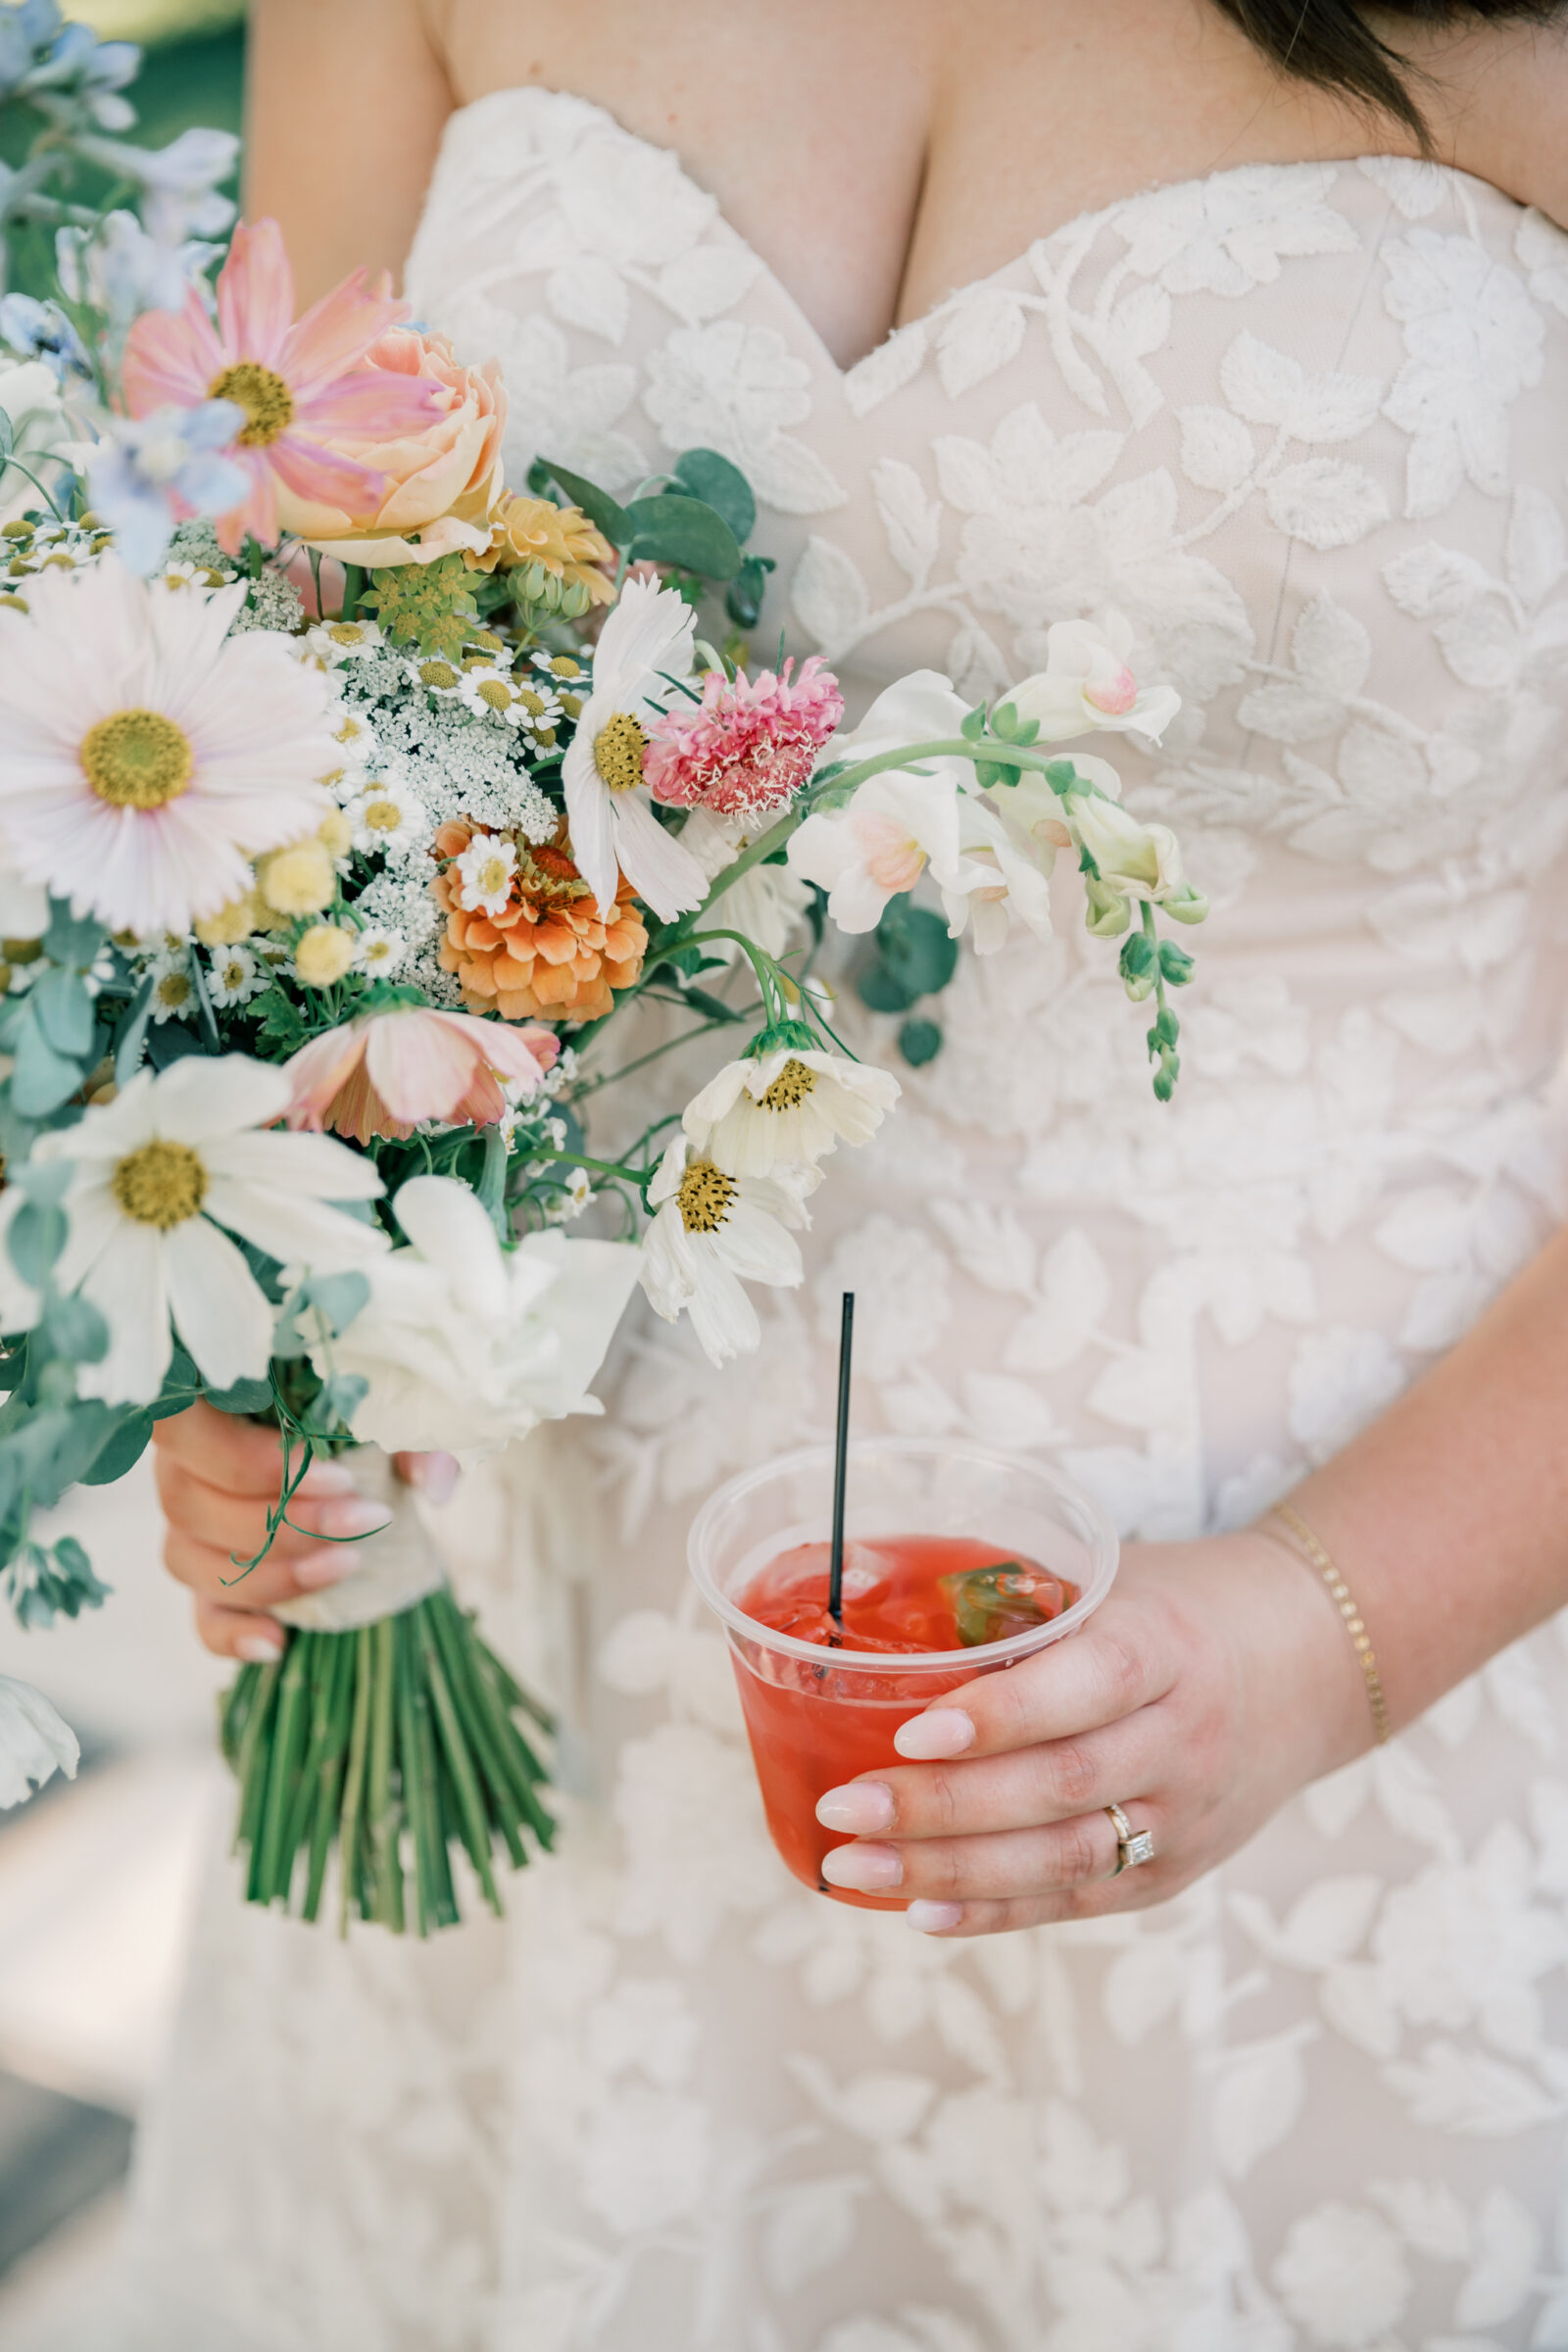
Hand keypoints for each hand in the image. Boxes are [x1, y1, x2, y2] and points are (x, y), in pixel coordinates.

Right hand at [151, 1400, 457, 1662]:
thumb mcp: (395, 1419)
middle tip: (364, 1521)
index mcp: (213, 1405)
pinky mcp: (211, 1580)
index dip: (256, 1462)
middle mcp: (184, 1464)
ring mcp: (190, 1527)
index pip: (189, 1429)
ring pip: (189, 1558)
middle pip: (189, 1502)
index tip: (340, 1479)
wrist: (370, 1473)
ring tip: (348, 1565)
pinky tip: (278, 1642)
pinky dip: (231, 1635)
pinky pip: (201, 1615)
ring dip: (271, 1572)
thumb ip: (416, 1439)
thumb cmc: (369, 1426)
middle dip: (283, 1521)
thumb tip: (433, 1484)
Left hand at [813, 1530, 1372, 1935]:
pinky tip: (918, 1910)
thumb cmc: (1171, 1607)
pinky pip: (1078, 1898)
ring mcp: (1186, 1816)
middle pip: (1063, 1786)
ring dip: (948, 1871)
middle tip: (845, 1805)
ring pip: (1065, 1858)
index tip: (911, 1730)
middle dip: (943, 1807)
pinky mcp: (1175, 1871)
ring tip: (853, 1865)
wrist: (1305, 1664)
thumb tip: (863, 1596)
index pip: (1093, 1684)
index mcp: (1169, 1646)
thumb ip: (1013, 1598)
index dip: (1004, 1714)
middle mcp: (1186, 1739)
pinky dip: (995, 1911)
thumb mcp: (1109, 1578)